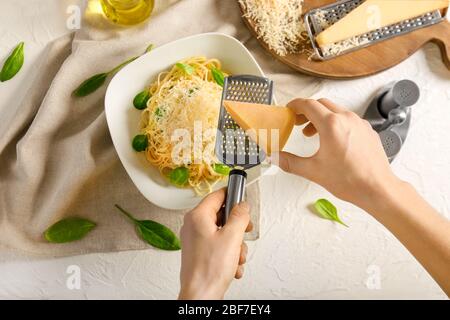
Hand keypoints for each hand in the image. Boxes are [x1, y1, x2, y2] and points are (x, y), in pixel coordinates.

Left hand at [178, 189, 251, 299]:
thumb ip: (239, 216)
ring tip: (236, 257)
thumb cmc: (209, 269)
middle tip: (244, 233)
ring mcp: (196, 240)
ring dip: (235, 245)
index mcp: (197, 216)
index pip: (217, 195)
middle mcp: (193, 226)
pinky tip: (232, 266)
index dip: (233, 196)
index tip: (244, 199)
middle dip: (237, 228)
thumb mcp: (232, 237)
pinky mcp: (200, 253)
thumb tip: (243, 205)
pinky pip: (219, 246)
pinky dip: (229, 255)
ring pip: (224, 233)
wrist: (201, 295)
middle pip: (222, 216)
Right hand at [274, 98, 400, 208]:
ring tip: (311, 133)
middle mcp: (347, 119)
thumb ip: (290, 162)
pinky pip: (348, 119)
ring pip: (336, 110)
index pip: (308, 105)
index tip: (289, 110)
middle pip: (322, 104)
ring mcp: (359, 123)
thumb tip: (275, 157)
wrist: (377, 189)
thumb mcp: (313, 171)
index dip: (295, 105)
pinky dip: (335, 123)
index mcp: (331, 125)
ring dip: (321, 117)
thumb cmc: (350, 180)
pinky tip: (331, 140)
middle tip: (297, 122)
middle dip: (307, 111)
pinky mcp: (368, 130)